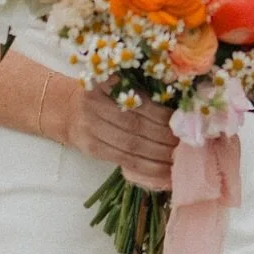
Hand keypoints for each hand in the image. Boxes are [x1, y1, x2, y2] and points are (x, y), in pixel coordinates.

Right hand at [51, 79, 175, 190]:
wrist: (68, 110)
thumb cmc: (103, 96)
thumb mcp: (115, 83)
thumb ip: (140, 92)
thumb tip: (179, 111)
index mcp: (103, 81)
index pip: (137, 101)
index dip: (160, 115)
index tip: (180, 122)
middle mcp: (93, 103)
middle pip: (135, 124)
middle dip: (163, 137)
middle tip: (185, 145)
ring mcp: (89, 127)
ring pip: (131, 145)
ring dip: (159, 155)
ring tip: (178, 160)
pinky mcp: (91, 148)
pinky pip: (124, 161)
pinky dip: (148, 169)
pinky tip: (165, 172)